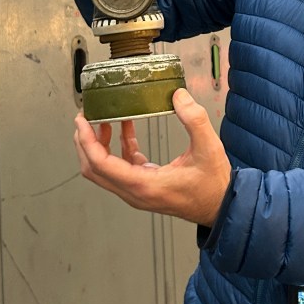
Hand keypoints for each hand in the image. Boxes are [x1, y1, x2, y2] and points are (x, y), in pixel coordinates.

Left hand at [73, 88, 230, 226]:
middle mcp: (135, 192)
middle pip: (94, 169)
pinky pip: (122, 167)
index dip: (87, 141)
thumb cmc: (213, 185)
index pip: (101, 164)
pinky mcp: (145, 186)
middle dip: (85, 142)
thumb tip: (178, 95)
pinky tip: (125, 128)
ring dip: (99, 145)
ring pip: (104, 170)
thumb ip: (194, 119)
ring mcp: (138, 191)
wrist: (222, 207)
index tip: (82, 120)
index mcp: (144, 185)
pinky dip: (118, 147)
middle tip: (85, 117)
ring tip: (103, 119)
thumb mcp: (208, 148)